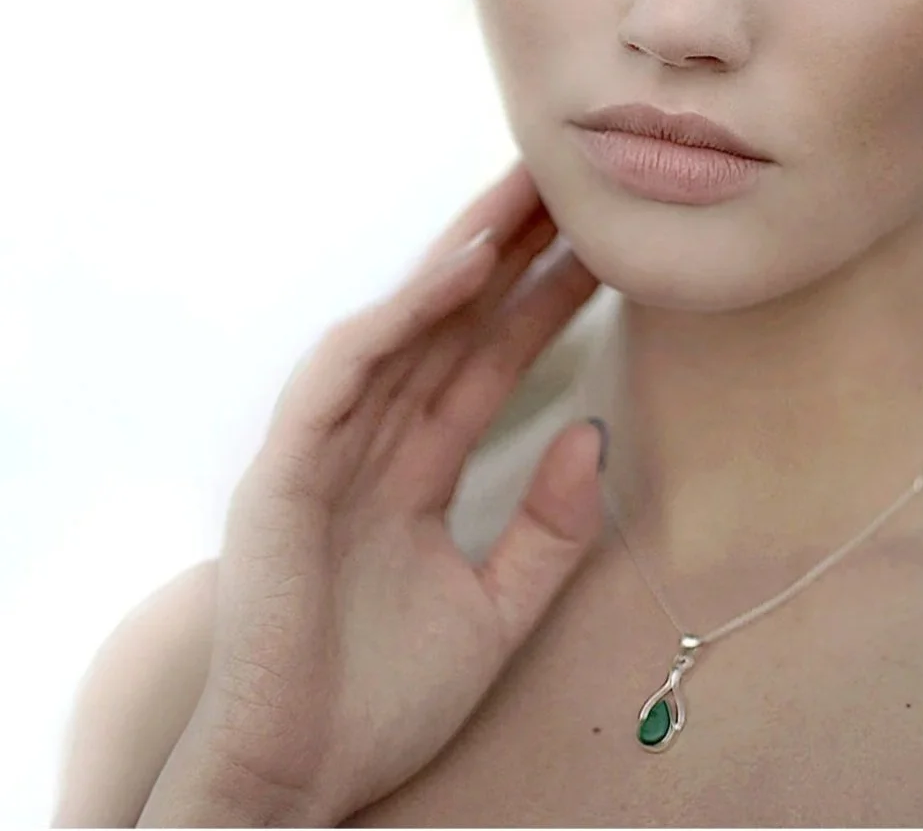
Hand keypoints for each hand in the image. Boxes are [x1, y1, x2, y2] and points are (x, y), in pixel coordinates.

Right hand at [165, 165, 603, 825]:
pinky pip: (351, 368)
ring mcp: (329, 448)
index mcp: (416, 471)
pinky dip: (404, 313)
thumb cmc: (380, 705)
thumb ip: (549, 529)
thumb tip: (594, 431)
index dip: (542, 302)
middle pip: (451, 325)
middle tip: (567, 180)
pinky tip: (462, 266)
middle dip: (509, 251)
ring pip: (405, 326)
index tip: (604, 248)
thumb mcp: (497, 613)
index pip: (488, 362)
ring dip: (464, 257)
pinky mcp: (289, 466)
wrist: (295, 784)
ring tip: (527, 197)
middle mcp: (373, 444)